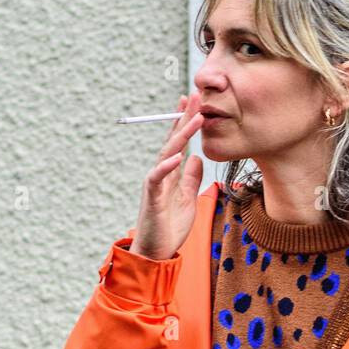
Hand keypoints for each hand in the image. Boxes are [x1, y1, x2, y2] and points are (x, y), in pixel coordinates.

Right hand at [128, 91, 204, 260]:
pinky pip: (157, 178)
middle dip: (184, 118)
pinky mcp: (152, 198)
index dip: (185, 122)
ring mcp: (155, 184)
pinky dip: (166, 166)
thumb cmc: (169, 227)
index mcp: (170, 173)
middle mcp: (161, 174)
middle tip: (195, 96)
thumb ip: (191, 178)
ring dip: (181, 135)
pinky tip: (178, 155)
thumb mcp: (187, 199)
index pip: (178, 142)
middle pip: (173, 140)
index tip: (194, 101)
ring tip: (194, 119)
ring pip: (167, 154)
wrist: (156, 253)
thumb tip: (197, 158)